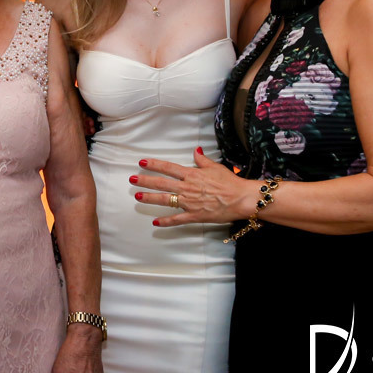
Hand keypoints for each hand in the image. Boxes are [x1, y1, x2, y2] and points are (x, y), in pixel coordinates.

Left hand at [132, 148, 251, 226]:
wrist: (241, 199)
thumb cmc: (230, 182)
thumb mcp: (215, 167)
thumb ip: (202, 160)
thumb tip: (195, 150)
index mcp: (192, 175)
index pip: (168, 168)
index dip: (154, 165)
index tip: (142, 162)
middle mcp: (187, 188)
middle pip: (162, 183)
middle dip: (145, 181)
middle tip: (132, 180)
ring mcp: (189, 202)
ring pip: (166, 200)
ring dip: (150, 198)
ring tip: (138, 197)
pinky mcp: (195, 215)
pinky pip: (178, 219)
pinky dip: (166, 222)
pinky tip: (156, 222)